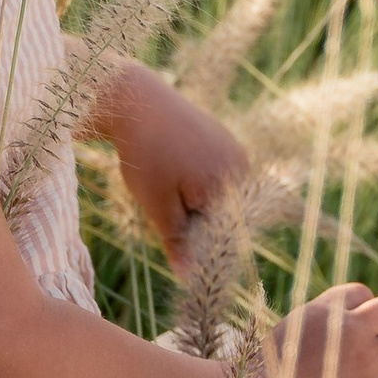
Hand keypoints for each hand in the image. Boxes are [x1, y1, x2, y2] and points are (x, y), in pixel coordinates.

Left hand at [92, 60, 251, 269]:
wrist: (136, 101)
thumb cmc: (145, 154)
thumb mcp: (157, 205)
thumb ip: (177, 241)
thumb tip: (191, 277)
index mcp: (230, 187)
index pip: (225, 235)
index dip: (200, 245)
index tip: (176, 243)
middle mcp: (241, 168)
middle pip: (225, 216)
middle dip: (197, 222)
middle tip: (166, 208)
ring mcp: (235, 150)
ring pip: (219, 196)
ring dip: (195, 202)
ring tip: (166, 184)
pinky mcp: (224, 139)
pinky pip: (216, 175)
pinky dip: (196, 182)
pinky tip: (172, 170)